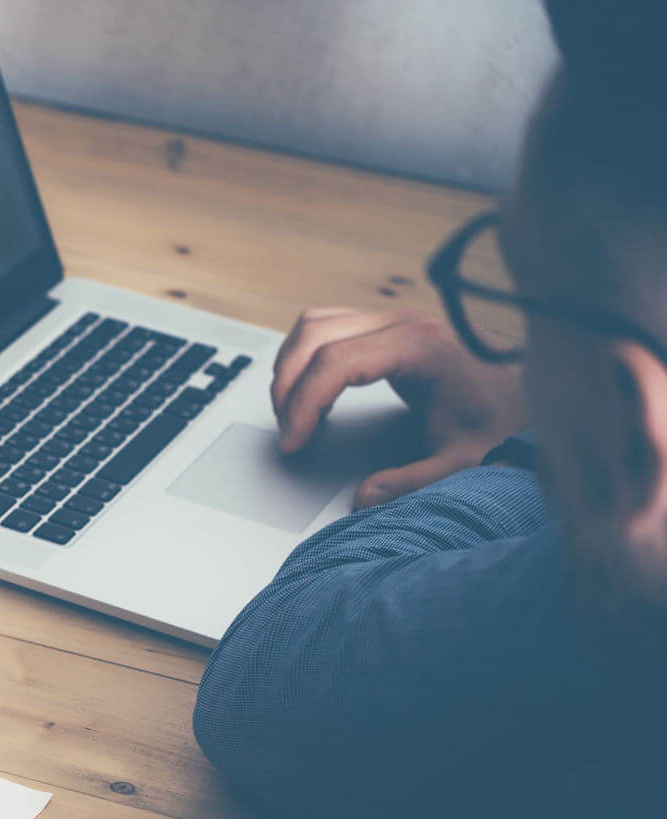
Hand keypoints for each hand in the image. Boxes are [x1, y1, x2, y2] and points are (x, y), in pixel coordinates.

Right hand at [271, 308, 526, 505]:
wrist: (530, 393)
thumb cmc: (504, 419)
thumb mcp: (466, 460)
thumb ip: (413, 481)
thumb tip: (364, 498)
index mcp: (421, 346)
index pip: (336, 362)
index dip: (303, 403)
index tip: (294, 440)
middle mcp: (404, 322)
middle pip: (314, 335)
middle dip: (288, 385)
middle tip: (288, 430)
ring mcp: (393, 320)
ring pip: (314, 326)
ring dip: (291, 367)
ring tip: (292, 414)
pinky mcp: (387, 328)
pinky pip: (327, 329)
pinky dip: (306, 359)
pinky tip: (312, 395)